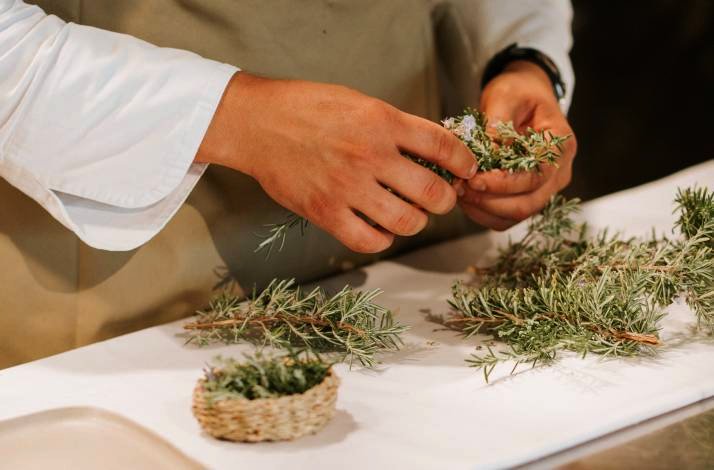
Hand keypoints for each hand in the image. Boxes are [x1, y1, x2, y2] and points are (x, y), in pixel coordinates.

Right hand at [197, 73, 476, 252]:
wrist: (258, 124)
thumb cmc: (307, 108)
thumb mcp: (359, 102)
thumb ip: (396, 126)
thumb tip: (434, 149)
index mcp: (382, 122)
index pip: (443, 146)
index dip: (464, 162)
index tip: (466, 169)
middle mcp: (369, 156)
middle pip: (433, 192)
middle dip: (445, 199)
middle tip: (440, 197)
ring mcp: (348, 188)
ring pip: (407, 222)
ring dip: (416, 220)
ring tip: (409, 213)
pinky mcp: (326, 213)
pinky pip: (370, 241)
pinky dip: (383, 238)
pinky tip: (379, 227)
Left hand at [459, 61, 576, 229]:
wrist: (524, 95)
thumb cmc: (518, 92)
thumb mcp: (506, 96)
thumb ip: (497, 125)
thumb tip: (486, 154)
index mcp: (560, 146)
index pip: (536, 177)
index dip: (504, 183)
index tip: (474, 178)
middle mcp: (558, 172)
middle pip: (529, 204)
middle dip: (490, 201)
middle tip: (460, 187)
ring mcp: (544, 188)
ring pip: (517, 215)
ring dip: (484, 209)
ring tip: (458, 192)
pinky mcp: (527, 196)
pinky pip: (506, 217)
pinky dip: (484, 213)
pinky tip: (465, 198)